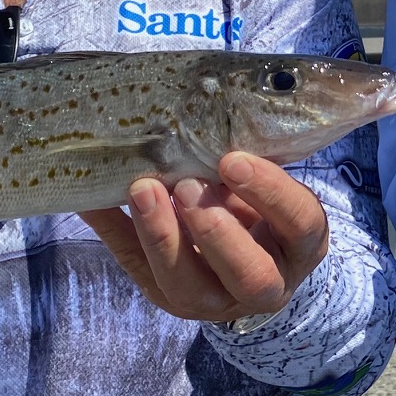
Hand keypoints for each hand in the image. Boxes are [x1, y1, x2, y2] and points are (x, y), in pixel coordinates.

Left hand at [78, 152, 329, 324]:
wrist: (247, 247)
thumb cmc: (260, 199)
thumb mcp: (268, 180)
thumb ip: (251, 155)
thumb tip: (215, 95)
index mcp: (300, 244)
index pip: (300, 222)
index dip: (270, 193)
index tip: (233, 159)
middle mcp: (267, 282)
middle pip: (249, 274)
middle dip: (214, 231)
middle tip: (184, 185)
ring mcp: (216, 300)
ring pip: (189, 288)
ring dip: (162, 238)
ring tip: (142, 189)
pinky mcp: (172, 300)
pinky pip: (139, 272)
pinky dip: (116, 232)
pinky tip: (95, 199)